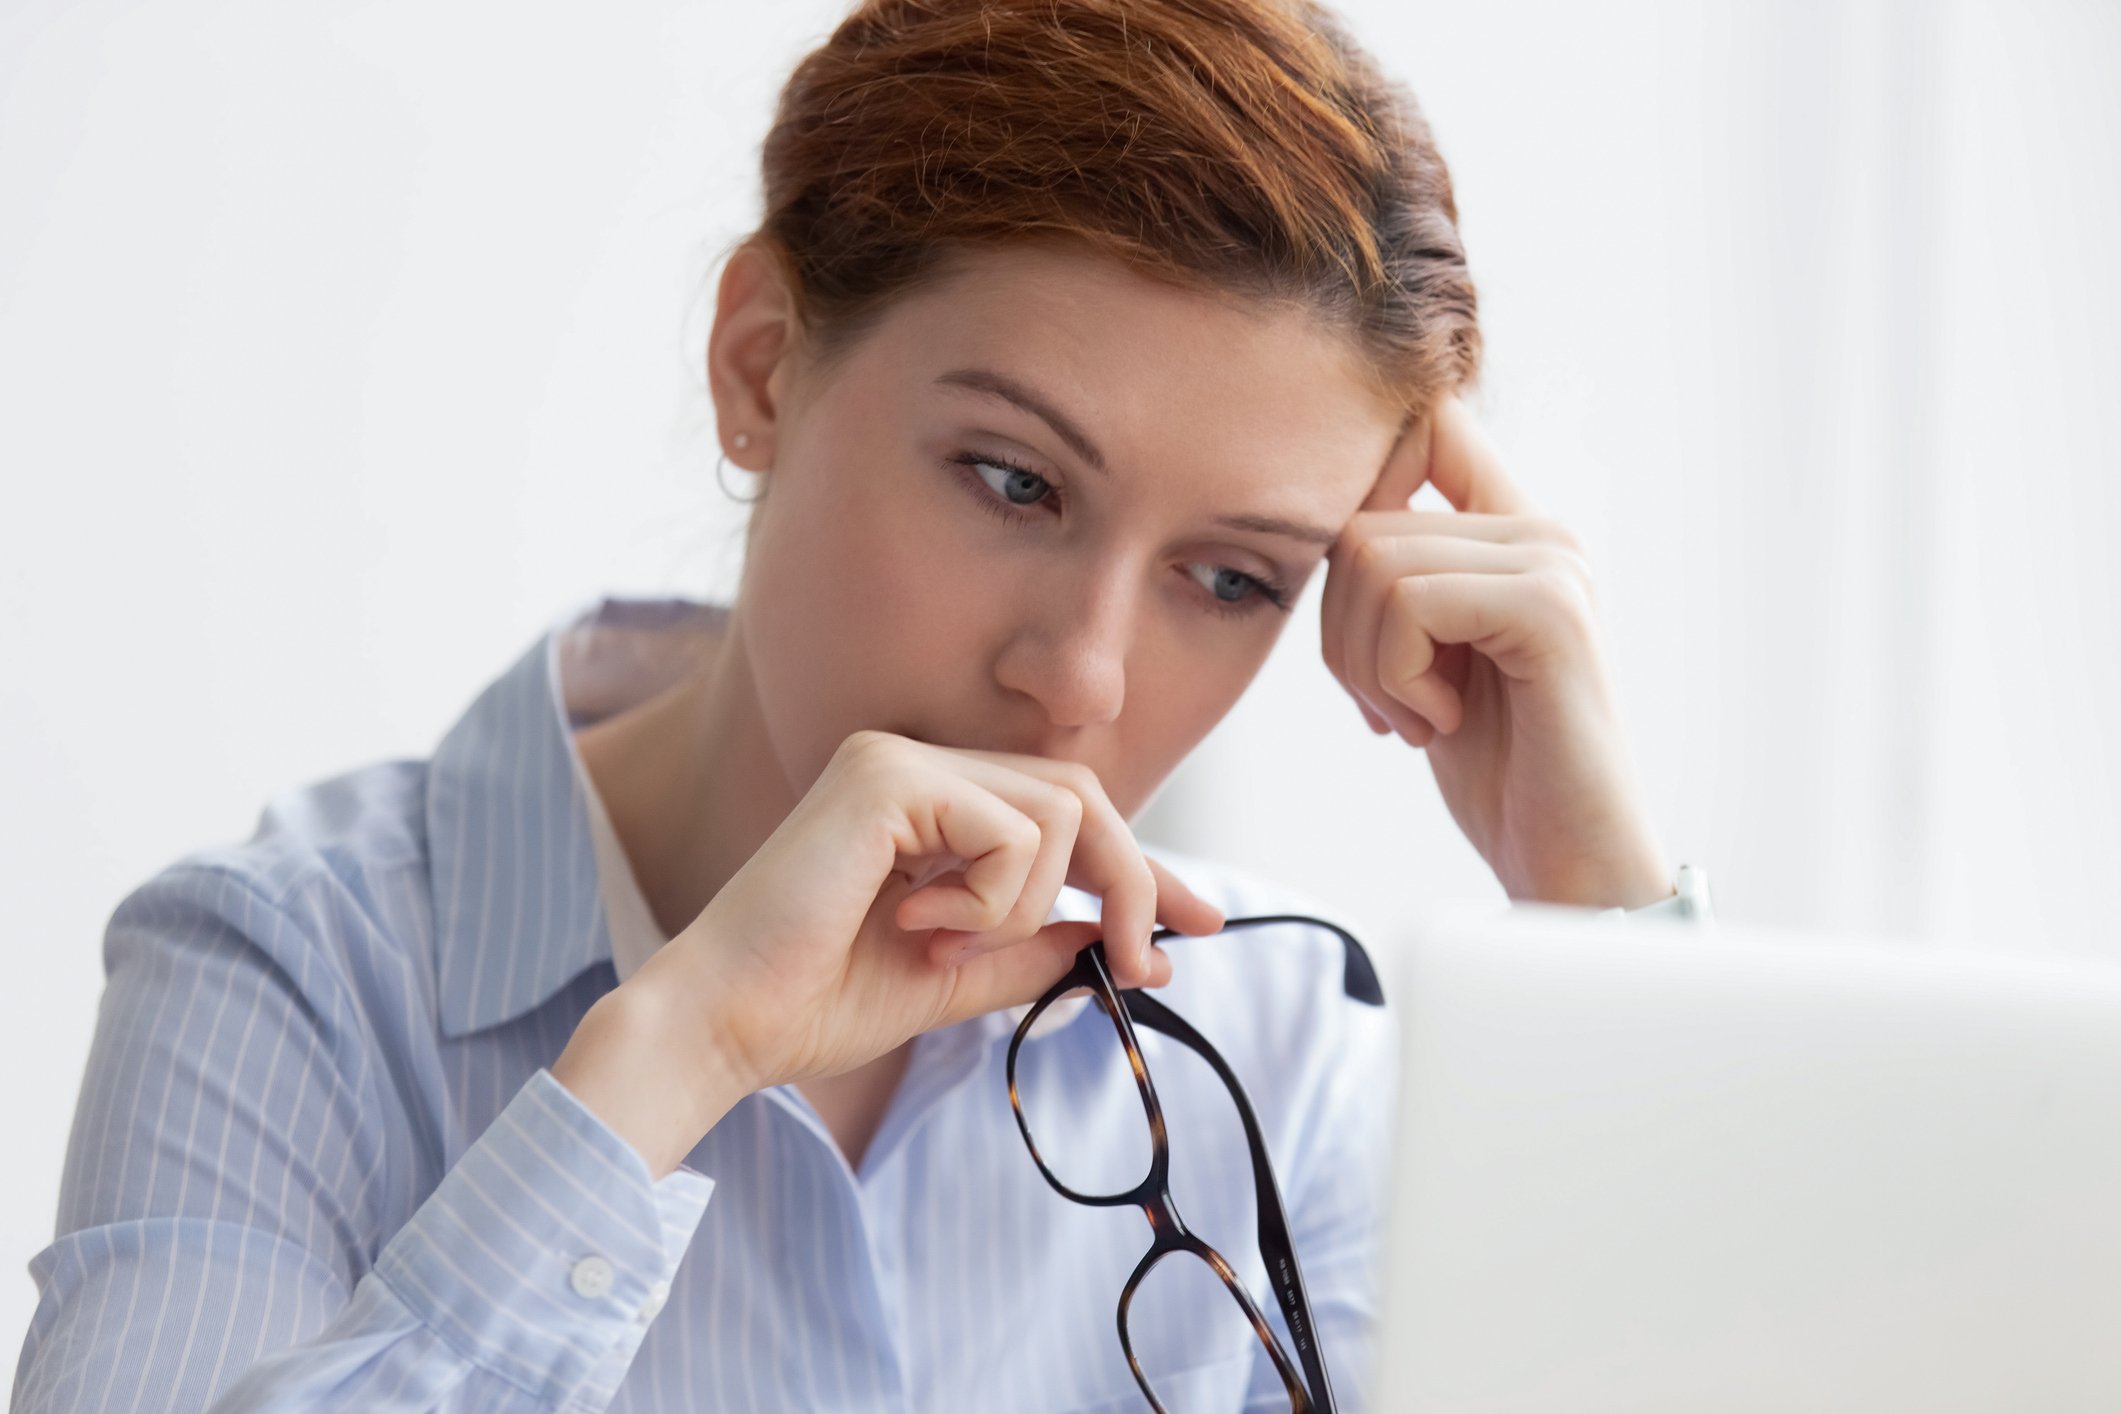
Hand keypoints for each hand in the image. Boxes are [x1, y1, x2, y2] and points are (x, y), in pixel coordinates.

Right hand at [626, 730, 1226, 1101]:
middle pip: (1080, 795)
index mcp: (926, 799)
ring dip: (1030, 904)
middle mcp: (914, 760)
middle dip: (1130, 879)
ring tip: (948, 944)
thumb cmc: (818, 1003)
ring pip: (1059, 812)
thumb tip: (1127, 941)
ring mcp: (899, 759)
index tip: (1198, 925)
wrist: (727, 1025)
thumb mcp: (958, 975)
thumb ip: (1035, 949)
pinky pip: (1013, 832)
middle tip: (1140, 960)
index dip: (1140, 868)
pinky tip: (918, 922)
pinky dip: (991, 898)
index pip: (1065, 811)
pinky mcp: (887, 777)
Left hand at [1319, 391, 1672, 908]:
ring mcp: (1549, 564)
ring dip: (1366, 663)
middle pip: (1360, 519)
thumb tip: (1327, 525)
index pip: (1427, 426)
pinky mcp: (1549, 609)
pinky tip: (1439, 724)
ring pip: (1371, 559)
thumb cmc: (1496, 774)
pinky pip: (1408, 601)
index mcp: (1510, 535)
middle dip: (1340, 631)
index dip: (1361, 486)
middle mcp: (1538, 532)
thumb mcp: (1427, 662)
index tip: (1360, 606)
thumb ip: (1396, 586)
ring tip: (1422, 718)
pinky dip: (1396, 677)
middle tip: (1391, 706)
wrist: (1567, 867)